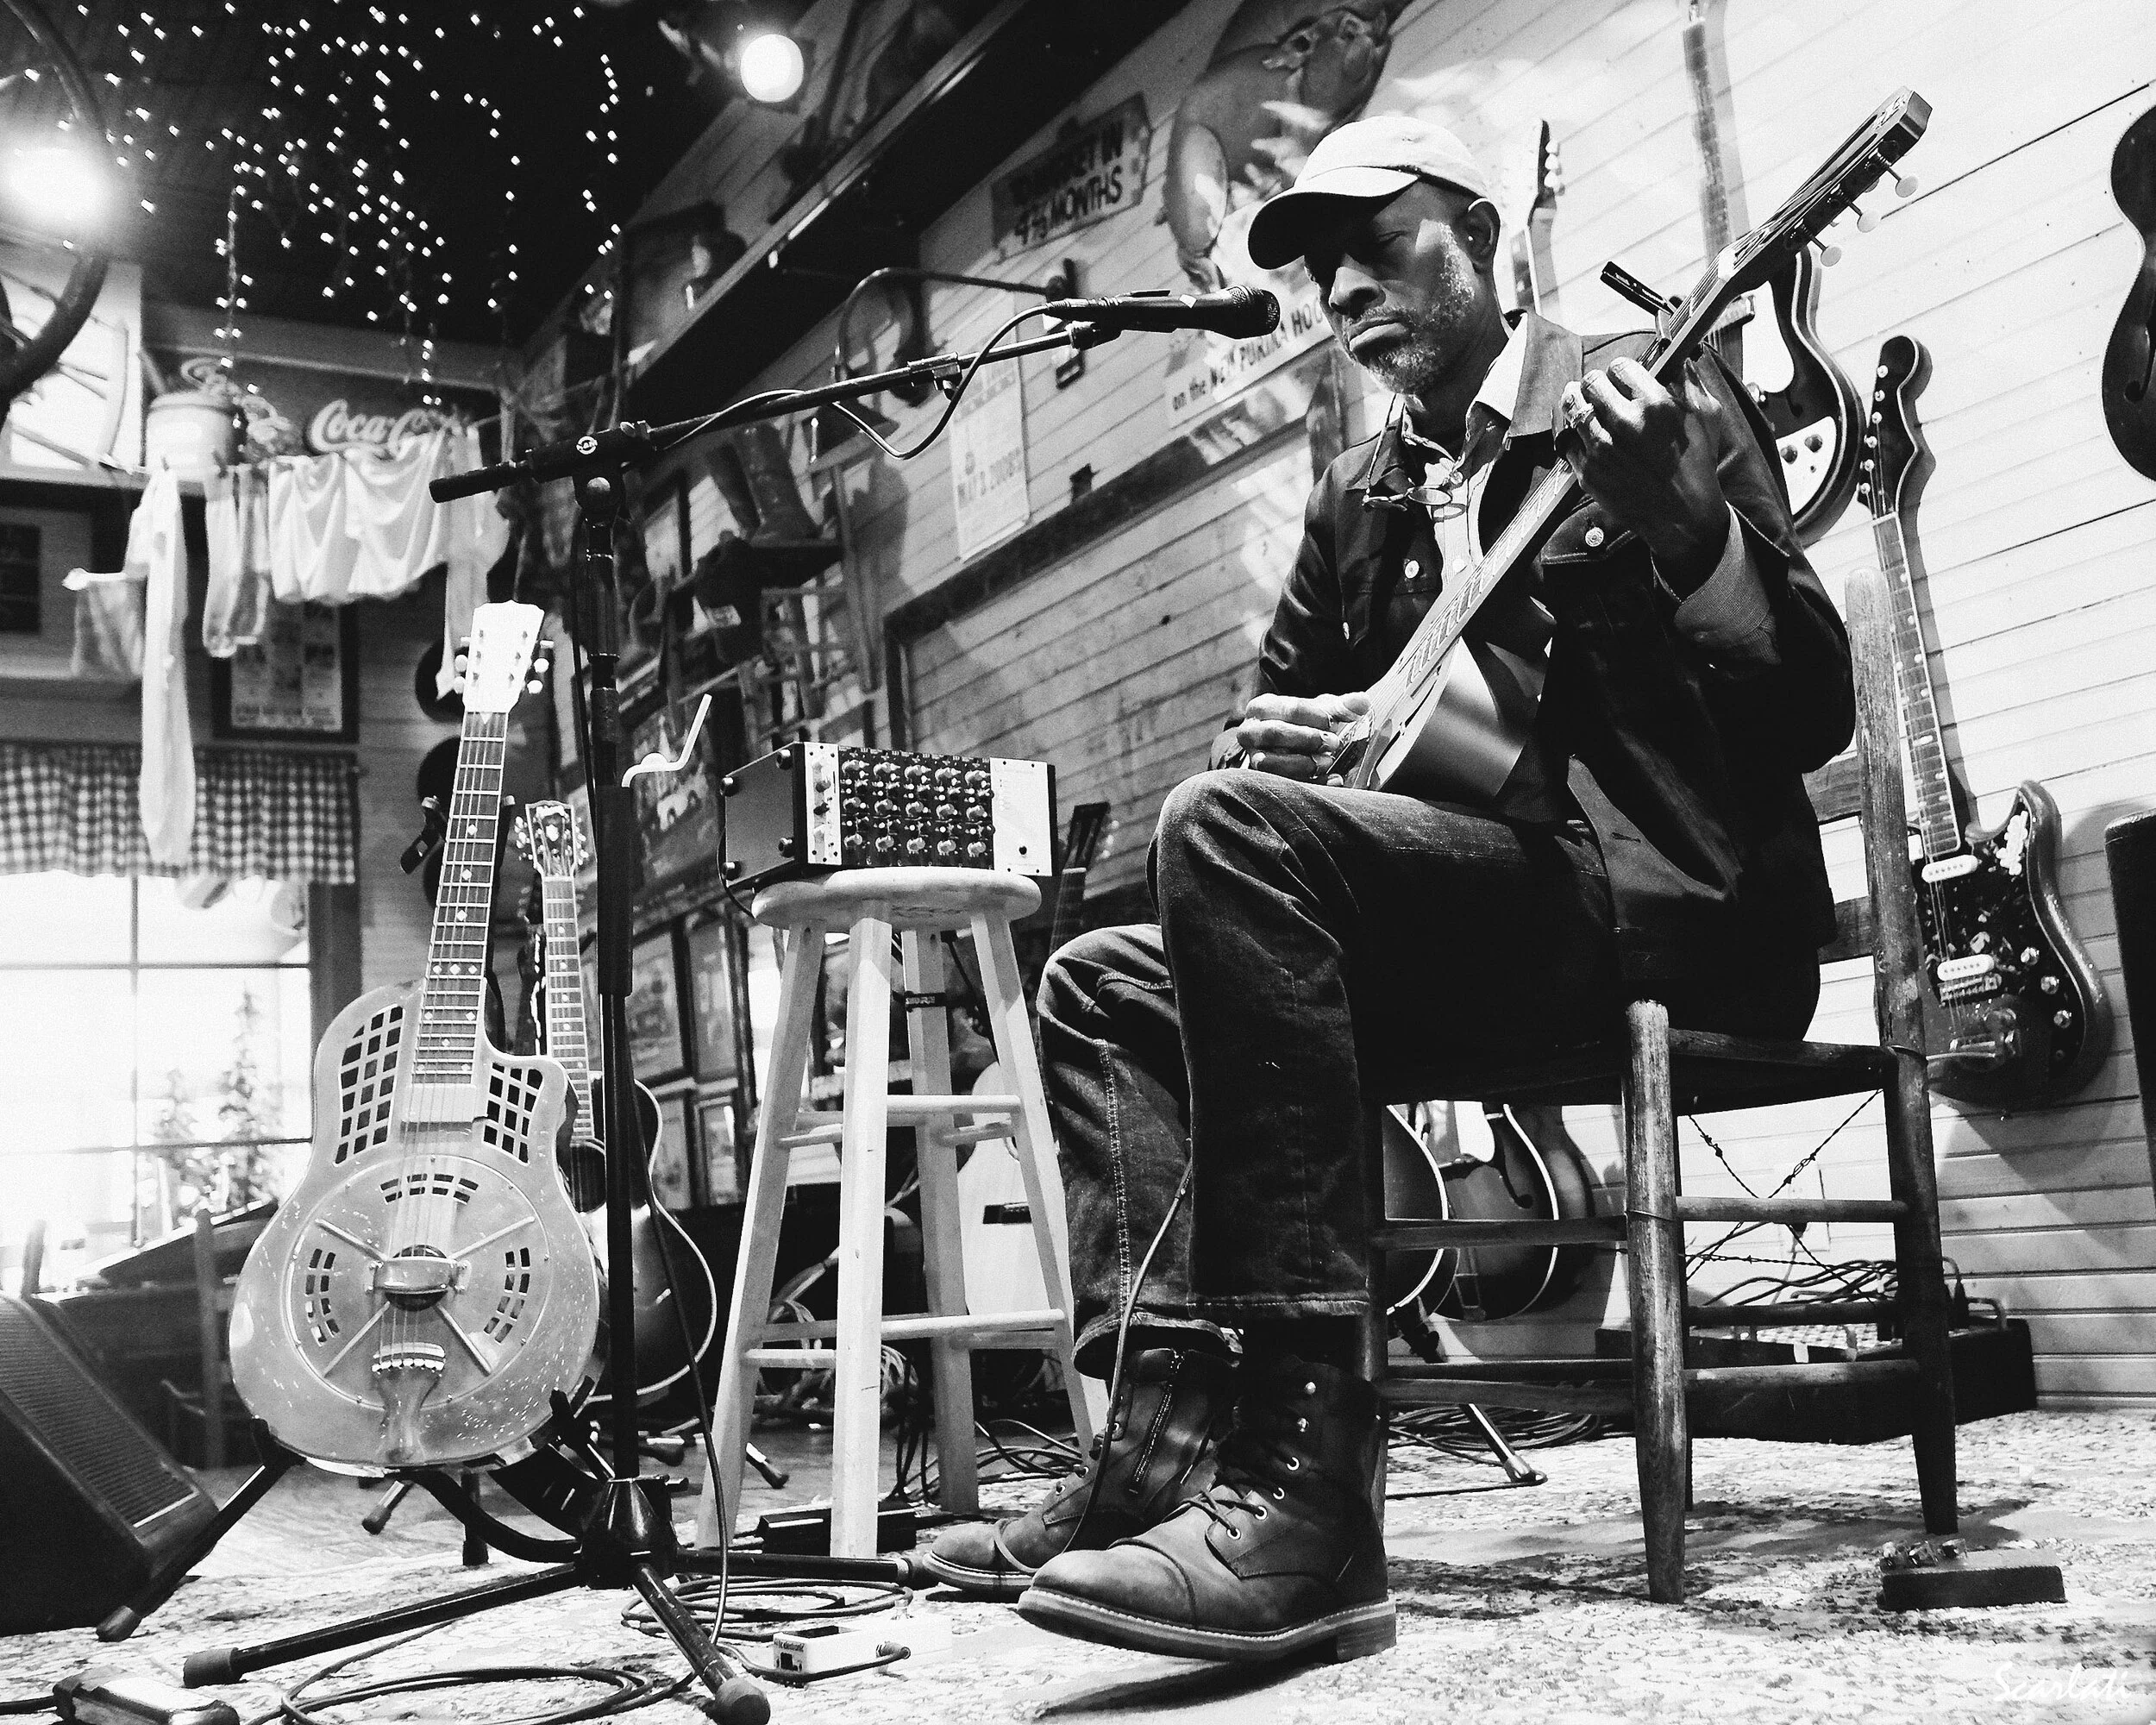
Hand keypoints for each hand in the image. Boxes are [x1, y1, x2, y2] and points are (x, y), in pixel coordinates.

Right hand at [1230, 691, 1370, 780]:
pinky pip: (1282, 785)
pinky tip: (1334, 779)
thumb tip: (1362, 702)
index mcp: (1262, 708)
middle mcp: (1250, 732)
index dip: (1313, 716)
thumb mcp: (1318, 710)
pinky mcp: (1262, 780)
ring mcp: (1253, 757)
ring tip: (1328, 761)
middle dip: (1306, 738)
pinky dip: (1311, 784)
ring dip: (1302, 763)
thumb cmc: (1301, 723)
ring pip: (1269, 763)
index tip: (1333, 722)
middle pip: (1274, 733)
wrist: (1282, 745)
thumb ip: (1339, 706)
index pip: (1286, 708)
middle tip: (1334, 742)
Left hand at [1559, 357, 1729, 585]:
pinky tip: (1579, 430)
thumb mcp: (1706, 415)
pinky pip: (1568, 441)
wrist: (1682, 515)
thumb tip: (1675, 358)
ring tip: (1576, 395)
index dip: (1620, 368)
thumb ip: (1688, 380)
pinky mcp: (1588, 472)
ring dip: (1575, 399)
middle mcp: (1624, 424)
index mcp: (1654, 405)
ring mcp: (1602, 449)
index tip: (1621, 373)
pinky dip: (1572, 432)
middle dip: (1596, 381)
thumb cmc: (1696, 464)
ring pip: (1573, 408)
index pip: (1620, 367)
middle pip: (1592, 384)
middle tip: (1597, 385)